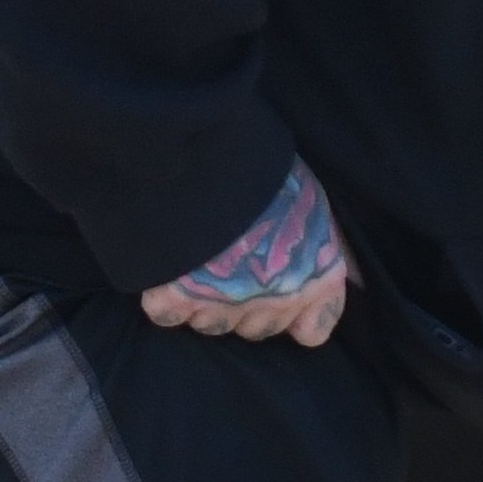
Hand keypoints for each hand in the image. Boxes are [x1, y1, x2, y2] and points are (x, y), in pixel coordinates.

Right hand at [140, 159, 354, 346]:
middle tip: (230, 268)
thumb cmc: (267, 167)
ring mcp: (227, 301)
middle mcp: (276, 297)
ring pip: (212, 325)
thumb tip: (312, 267)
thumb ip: (318, 237)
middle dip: (245, 306)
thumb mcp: (311, 196)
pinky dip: (163, 298)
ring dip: (203, 303)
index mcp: (316, 275)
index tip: (284, 302)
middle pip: (257, 329)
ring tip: (195, 263)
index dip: (297, 319)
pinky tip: (165, 271)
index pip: (313, 330)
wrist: (212, 150)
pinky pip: (166, 315)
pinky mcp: (177, 296)